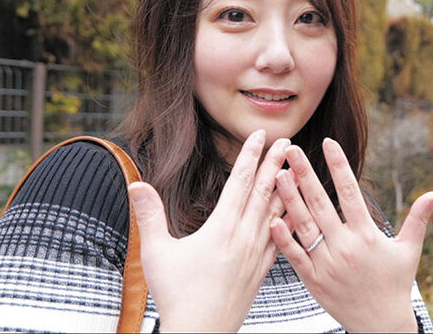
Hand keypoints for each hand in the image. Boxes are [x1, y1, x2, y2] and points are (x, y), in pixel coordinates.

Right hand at [128, 130, 289, 331]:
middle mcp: (244, 237)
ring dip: (287, 187)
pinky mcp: (262, 270)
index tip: (261, 136)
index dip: (251, 155)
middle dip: (276, 163)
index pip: (240, 182)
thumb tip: (136, 184)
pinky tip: (293, 212)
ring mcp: (257, 254)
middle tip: (288, 140)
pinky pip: (281, 237)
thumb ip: (149, 216)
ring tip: (296, 168)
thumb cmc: (177, 297)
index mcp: (221, 228)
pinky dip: (289, 219)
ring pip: (277, 212)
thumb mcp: (156, 253)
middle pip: (264, 191)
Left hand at [269, 138, 432, 332]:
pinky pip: (295, 256)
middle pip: (320, 204)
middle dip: (305, 174)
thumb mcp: (409, 250)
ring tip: (279, 175)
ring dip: (289, 199)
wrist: (381, 325)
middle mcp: (345, 247)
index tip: (328, 143)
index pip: (350, 192)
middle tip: (291, 150)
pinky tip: (273, 219)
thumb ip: (418, 219)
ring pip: (304, 226)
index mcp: (367, 235)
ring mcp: (326, 264)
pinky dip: (283, 238)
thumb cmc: (396, 284)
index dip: (338, 166)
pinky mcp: (313, 281)